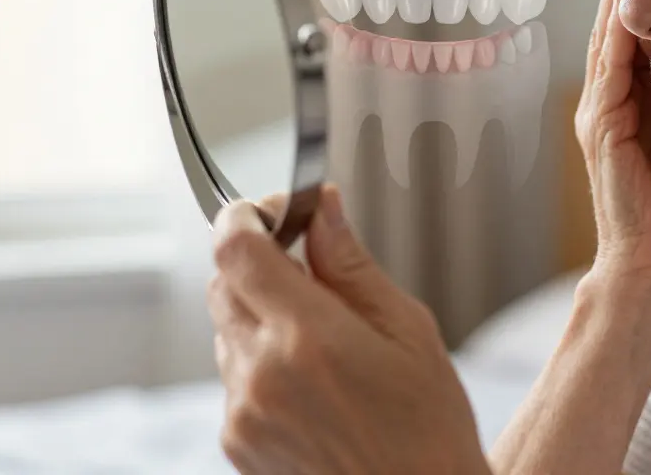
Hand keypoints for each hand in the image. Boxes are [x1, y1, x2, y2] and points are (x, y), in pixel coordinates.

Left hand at [206, 185, 488, 474]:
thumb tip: (321, 208)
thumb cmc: (428, 429)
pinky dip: (260, 363)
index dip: (248, 216)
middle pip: (222, 284)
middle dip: (258, 264)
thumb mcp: (407, 331)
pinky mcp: (236, 443)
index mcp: (309, 338)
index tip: (275, 212)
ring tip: (322, 342)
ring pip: (226, 330)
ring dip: (260, 316)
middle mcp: (262, 375)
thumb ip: (350, 265)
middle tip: (308, 270)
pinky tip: (312, 384)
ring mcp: (243, 413)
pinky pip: (232, 377)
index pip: (236, 249)